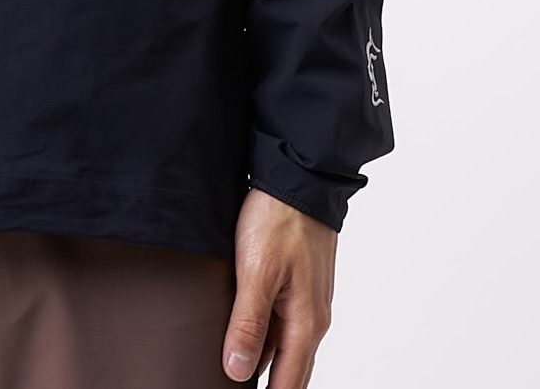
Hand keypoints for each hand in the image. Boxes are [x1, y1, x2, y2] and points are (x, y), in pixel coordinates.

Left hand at [222, 187, 336, 386]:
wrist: (299, 178)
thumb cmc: (279, 220)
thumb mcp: (256, 272)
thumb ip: (248, 324)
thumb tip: (238, 370)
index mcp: (305, 323)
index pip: (289, 383)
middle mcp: (312, 318)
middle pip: (289, 369)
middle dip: (267, 384)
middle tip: (233, 385)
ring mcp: (306, 300)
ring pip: (283, 344)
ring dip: (263, 359)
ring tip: (234, 366)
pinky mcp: (298, 283)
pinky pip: (281, 322)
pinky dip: (264, 334)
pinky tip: (242, 332)